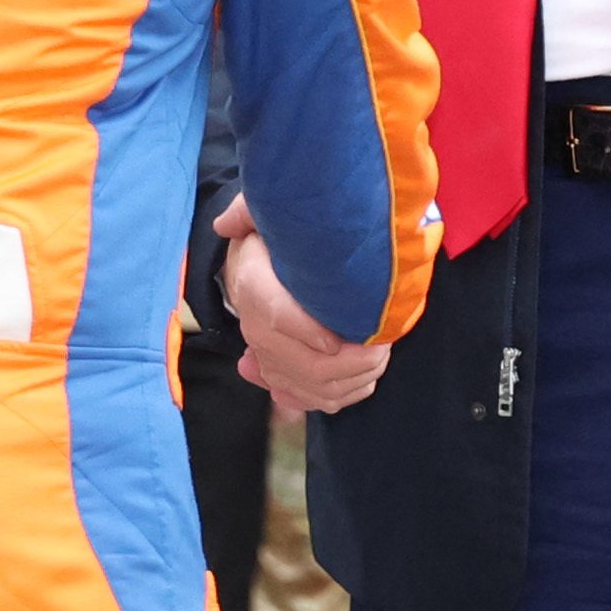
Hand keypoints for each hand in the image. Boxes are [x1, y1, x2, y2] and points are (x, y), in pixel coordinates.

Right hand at [216, 198, 389, 411]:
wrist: (259, 270)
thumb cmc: (274, 240)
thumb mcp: (263, 217)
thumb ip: (249, 211)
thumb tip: (226, 224)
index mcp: (253, 286)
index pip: (276, 317)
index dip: (310, 332)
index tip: (340, 336)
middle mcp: (257, 330)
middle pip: (307, 364)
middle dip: (354, 361)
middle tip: (383, 342)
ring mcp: (272, 360)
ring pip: (319, 387)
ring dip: (358, 377)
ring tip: (380, 353)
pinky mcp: (288, 380)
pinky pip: (321, 400)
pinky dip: (350, 393)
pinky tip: (366, 373)